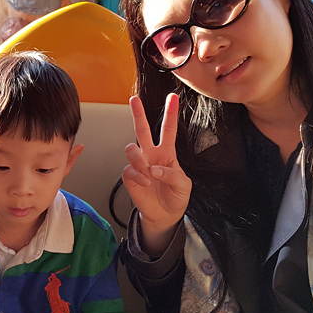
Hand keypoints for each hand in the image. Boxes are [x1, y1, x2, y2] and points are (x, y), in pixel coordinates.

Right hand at [122, 93, 191, 255]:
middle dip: (138, 114)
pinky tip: (145, 183)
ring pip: (131, 149)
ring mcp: (139, 164)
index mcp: (167, 153)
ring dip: (139, 159)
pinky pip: (128, 169)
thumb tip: (154, 168)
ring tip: (148, 172)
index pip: (168, 130)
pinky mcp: (130, 176)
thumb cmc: (176, 197)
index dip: (170, 114)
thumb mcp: (184, 186)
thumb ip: (172, 175)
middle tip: (134, 100)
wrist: (165, 215)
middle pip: (142, 130)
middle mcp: (151, 154)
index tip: (172, 98)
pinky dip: (138, 176)